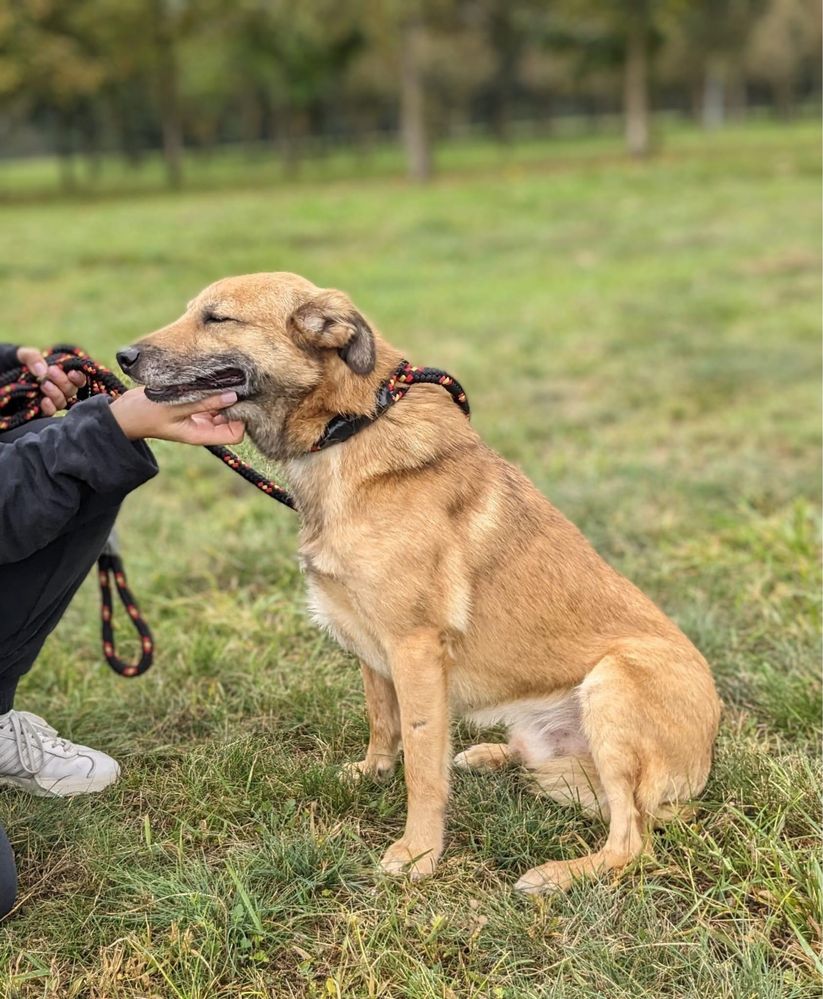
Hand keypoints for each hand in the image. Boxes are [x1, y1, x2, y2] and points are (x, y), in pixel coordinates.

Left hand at [16, 346, 85, 416]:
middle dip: (63, 382)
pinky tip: (43, 401)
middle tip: (50, 372)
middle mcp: (56, 388)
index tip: (71, 373)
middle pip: (71, 390)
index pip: (77, 379)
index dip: (78, 378)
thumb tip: (43, 371)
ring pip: (62, 402)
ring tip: (43, 384)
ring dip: (56, 394)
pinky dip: (49, 407)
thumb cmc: (9, 362)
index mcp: (58, 374)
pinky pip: (50, 412)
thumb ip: (32, 357)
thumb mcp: (19, 355)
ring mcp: (48, 400)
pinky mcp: (37, 410)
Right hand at [110, 388, 244, 444]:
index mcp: (200, 435)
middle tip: (232, 384)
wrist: (123, 412)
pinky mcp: (192, 404)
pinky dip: (213, 391)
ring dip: (224, 395)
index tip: (236, 400)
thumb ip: (203, 402)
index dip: (240, 419)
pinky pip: (210, 399)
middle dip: (234, 405)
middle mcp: (203, 428)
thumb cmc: (144, 413)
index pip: (235, 434)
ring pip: (223, 408)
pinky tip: (209, 378)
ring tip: (222, 379)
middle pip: (232, 420)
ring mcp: (198, 416)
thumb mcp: (174, 407)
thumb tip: (232, 395)